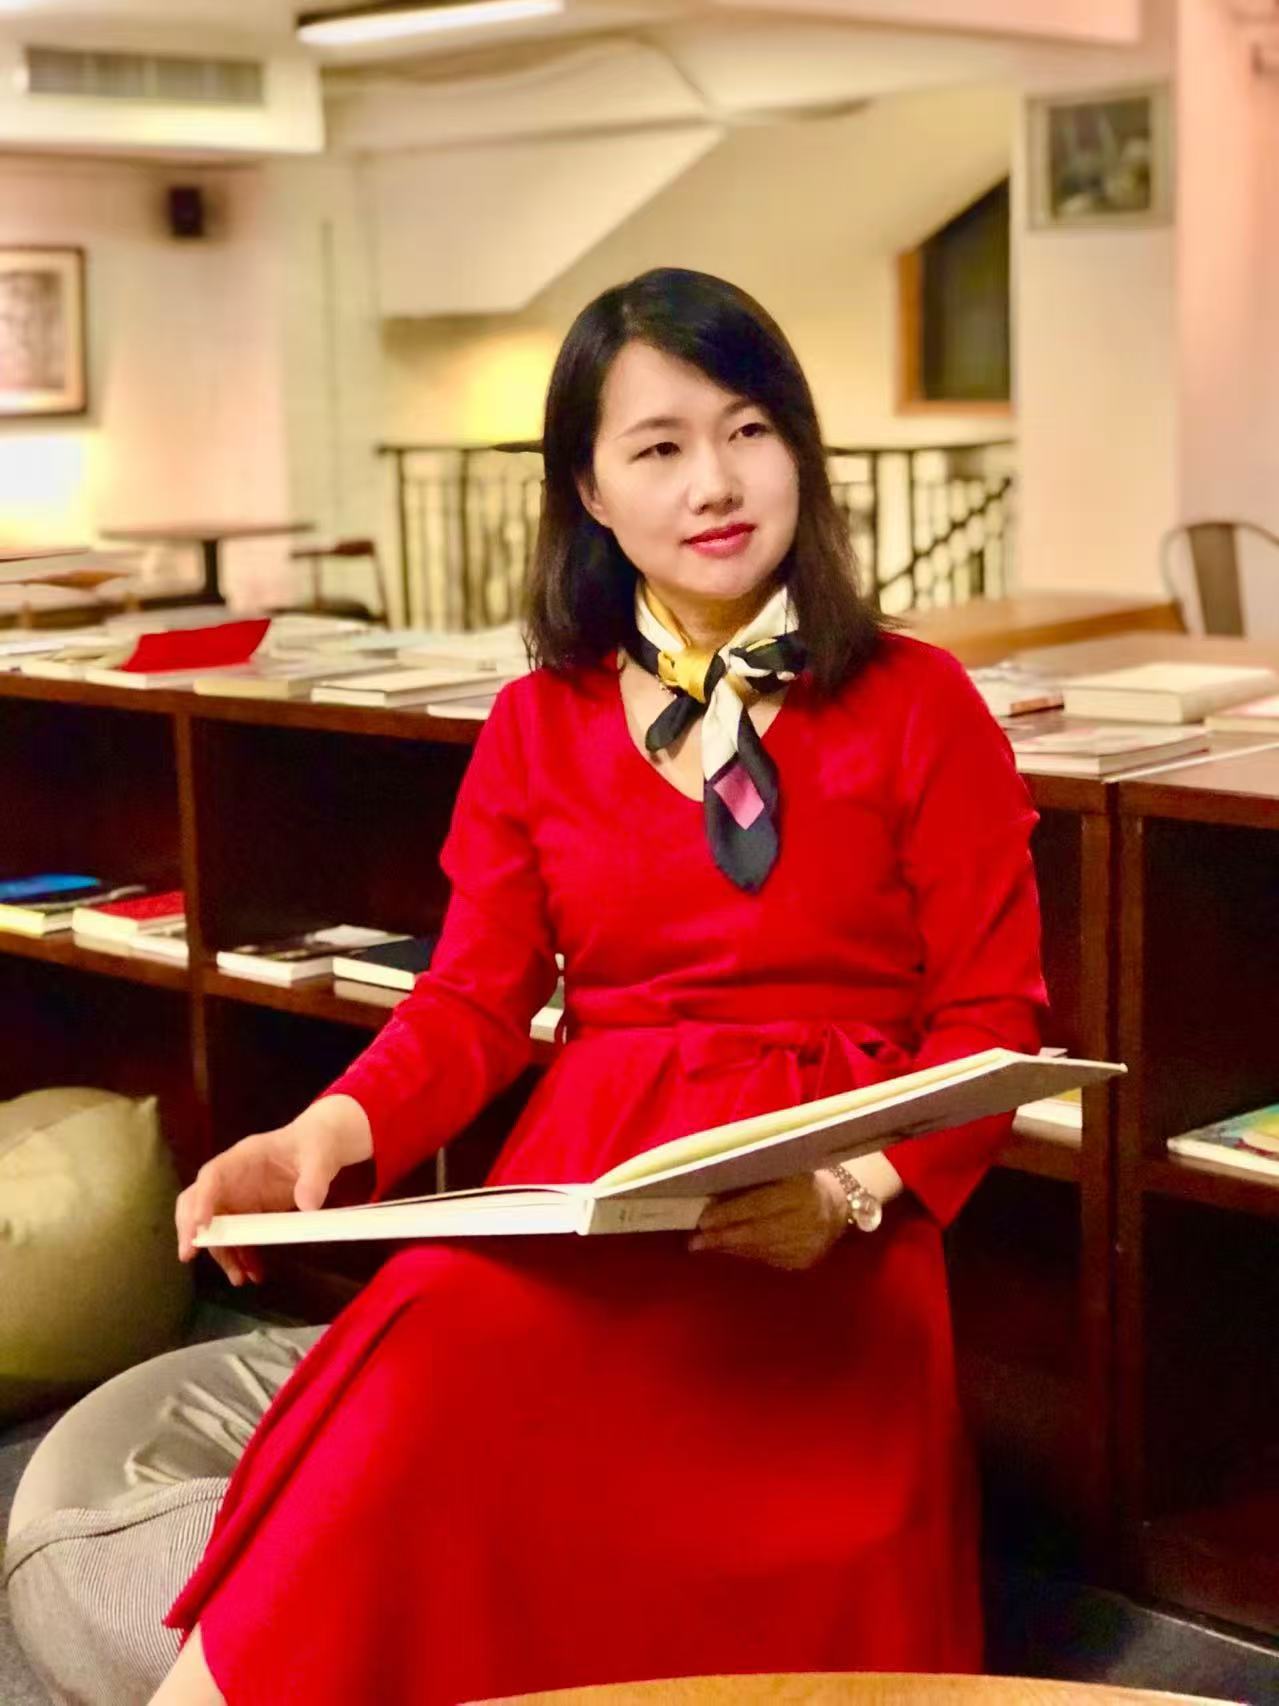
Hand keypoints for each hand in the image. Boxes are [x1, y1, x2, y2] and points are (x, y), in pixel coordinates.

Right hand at [175, 1095, 371, 1287]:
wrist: (321, 1150)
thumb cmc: (315, 1144)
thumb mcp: (321, 1155)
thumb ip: (315, 1178)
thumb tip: (308, 1205)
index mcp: (243, 1157)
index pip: (212, 1176)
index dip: (202, 1199)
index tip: (200, 1225)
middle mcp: (231, 1179)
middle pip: (197, 1201)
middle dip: (191, 1229)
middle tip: (189, 1255)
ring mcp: (237, 1197)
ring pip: (215, 1228)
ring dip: (222, 1254)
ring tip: (239, 1279)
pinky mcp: (248, 1213)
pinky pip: (236, 1239)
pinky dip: (242, 1257)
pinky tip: (254, 1274)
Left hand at [690, 1171, 847, 1271]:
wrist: (838, 1205)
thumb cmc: (799, 1179)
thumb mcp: (782, 1170)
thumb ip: (753, 1179)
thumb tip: (712, 1195)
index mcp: (803, 1188)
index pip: (760, 1204)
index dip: (730, 1214)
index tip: (703, 1220)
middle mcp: (809, 1218)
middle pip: (757, 1232)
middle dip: (723, 1237)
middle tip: (695, 1241)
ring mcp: (809, 1244)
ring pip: (760, 1249)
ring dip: (730, 1247)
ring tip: (704, 1244)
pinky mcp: (805, 1261)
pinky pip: (768, 1258)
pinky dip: (745, 1253)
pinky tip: (729, 1248)